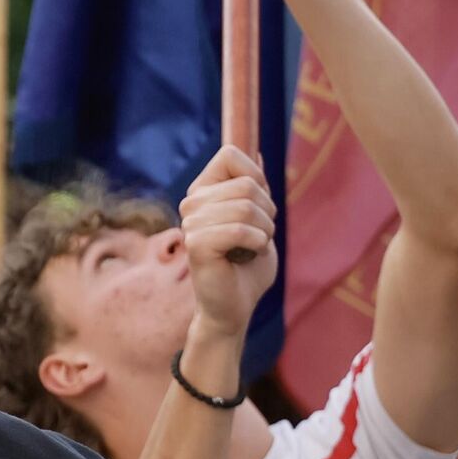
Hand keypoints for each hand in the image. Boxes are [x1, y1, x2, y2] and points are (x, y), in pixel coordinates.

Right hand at [180, 146, 278, 336]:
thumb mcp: (258, 218)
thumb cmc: (247, 266)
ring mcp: (190, 224)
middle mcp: (191, 203)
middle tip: (258, 236)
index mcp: (203, 191)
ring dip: (263, 230)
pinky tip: (246, 256)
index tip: (257, 207)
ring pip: (245, 207)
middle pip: (246, 183)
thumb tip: (257, 152)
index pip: (230, 155)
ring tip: (252, 247)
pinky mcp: (196, 245)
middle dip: (267, 212)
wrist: (235, 306)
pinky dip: (256, 244)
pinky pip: (238, 230)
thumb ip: (255, 188)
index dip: (256, 178)